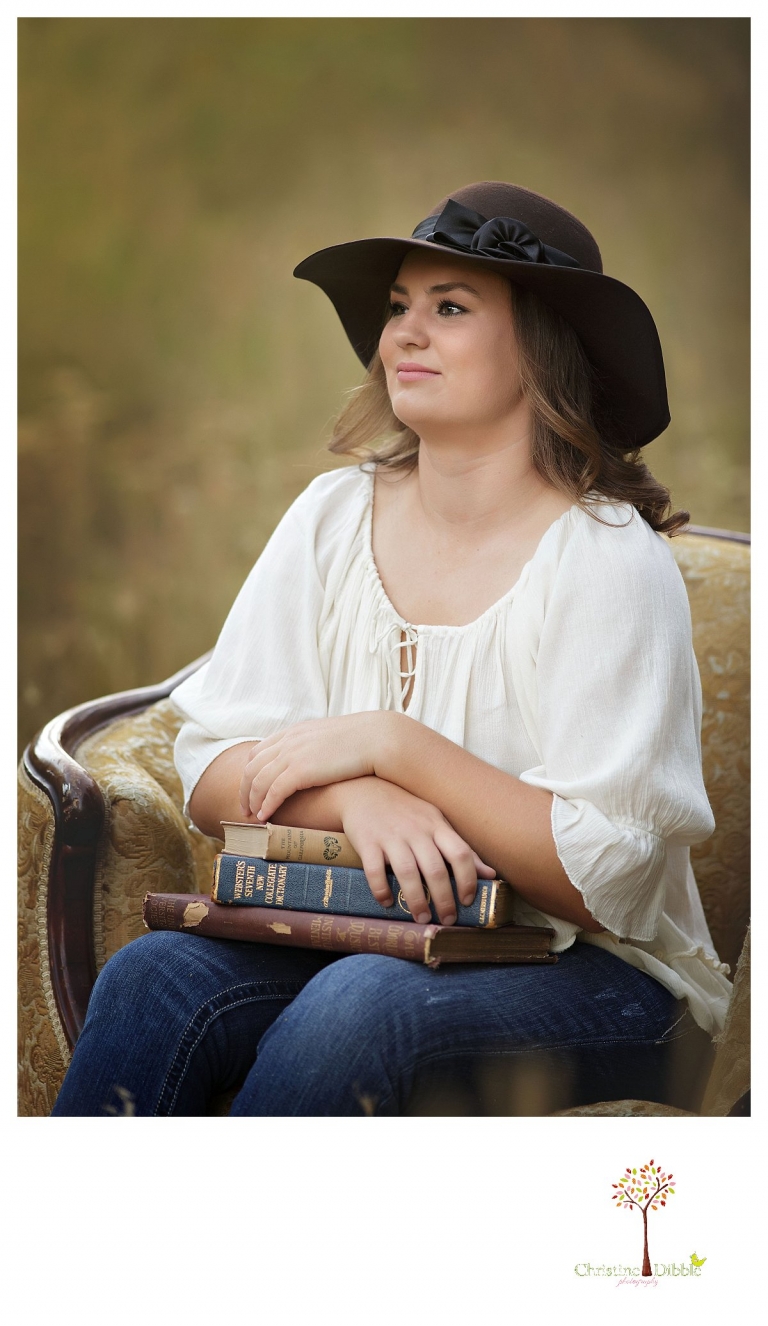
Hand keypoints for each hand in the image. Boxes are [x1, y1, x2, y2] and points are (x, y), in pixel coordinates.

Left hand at [238, 713, 396, 821]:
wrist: (378, 739)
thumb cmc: (363, 741)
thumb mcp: (330, 738)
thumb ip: (315, 746)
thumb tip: (315, 761)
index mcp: (294, 732)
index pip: (259, 752)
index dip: (250, 773)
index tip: (249, 789)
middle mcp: (288, 741)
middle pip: (252, 767)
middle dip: (244, 790)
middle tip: (244, 808)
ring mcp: (292, 754)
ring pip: (258, 781)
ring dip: (251, 801)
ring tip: (251, 817)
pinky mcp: (301, 770)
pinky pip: (273, 791)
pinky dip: (265, 805)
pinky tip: (264, 817)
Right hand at [336, 777, 495, 925]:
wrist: (364, 789)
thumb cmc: (406, 810)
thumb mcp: (436, 822)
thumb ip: (460, 848)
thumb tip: (490, 874)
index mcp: (436, 825)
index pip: (460, 853)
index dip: (468, 879)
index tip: (467, 901)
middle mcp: (416, 830)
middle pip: (435, 868)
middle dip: (443, 899)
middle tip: (446, 920)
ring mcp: (390, 835)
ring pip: (407, 872)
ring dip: (416, 900)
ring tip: (421, 918)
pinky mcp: (366, 841)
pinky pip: (374, 869)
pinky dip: (381, 889)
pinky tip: (386, 902)